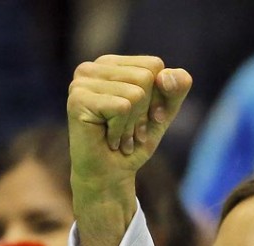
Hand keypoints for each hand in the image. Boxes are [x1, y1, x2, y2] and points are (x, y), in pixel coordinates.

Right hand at [66, 54, 190, 193]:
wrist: (111, 174)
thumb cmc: (135, 141)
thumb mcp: (164, 111)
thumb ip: (176, 88)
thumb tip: (166, 75)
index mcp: (111, 64)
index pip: (154, 65)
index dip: (159, 96)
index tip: (145, 116)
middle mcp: (92, 67)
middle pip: (145, 78)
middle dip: (145, 112)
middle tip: (129, 130)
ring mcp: (81, 82)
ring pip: (135, 94)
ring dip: (133, 125)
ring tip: (119, 136)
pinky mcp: (78, 99)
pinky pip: (122, 107)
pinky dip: (122, 130)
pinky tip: (109, 139)